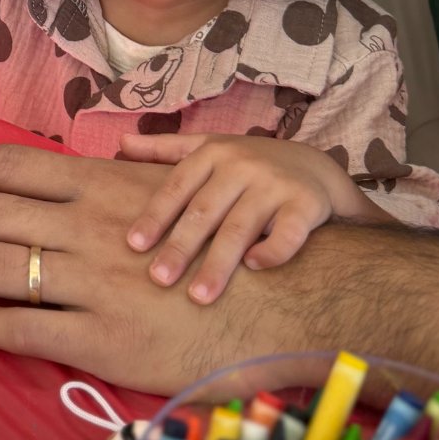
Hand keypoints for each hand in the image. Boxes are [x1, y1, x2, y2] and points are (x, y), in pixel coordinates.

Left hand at [0, 147, 237, 392]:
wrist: (285, 301)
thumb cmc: (230, 247)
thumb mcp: (176, 192)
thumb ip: (122, 182)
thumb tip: (87, 168)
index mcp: (104, 186)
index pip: (14, 169)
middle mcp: (89, 227)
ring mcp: (92, 282)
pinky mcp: (100, 337)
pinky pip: (23, 326)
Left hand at [118, 130, 383, 303]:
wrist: (318, 168)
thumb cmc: (251, 164)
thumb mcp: (210, 148)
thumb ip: (165, 149)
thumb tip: (120, 142)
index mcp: (213, 154)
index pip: (177, 188)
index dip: (156, 216)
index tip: (134, 245)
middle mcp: (242, 166)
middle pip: (205, 211)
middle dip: (181, 246)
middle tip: (158, 279)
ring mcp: (275, 185)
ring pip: (241, 227)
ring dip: (219, 262)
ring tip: (200, 296)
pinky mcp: (306, 205)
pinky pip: (288, 233)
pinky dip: (271, 250)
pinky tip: (254, 269)